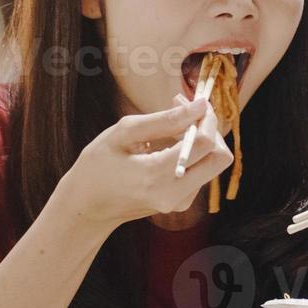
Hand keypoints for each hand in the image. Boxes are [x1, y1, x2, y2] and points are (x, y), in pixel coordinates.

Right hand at [51, 94, 232, 227]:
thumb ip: (165, 120)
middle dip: (210, 129)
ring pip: (212, 163)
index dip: (206, 117)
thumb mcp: (124, 133)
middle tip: (185, 110)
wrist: (87, 206)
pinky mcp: (182, 202)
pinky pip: (201, 171)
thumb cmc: (98, 165)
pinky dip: (192, 153)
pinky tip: (169, 142)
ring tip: (170, 123)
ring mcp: (180, 202)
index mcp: (157, 176)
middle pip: (220, 158)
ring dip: (199, 139)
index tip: (193, 101)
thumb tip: (200, 105)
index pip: (205, 143)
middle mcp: (175, 194)